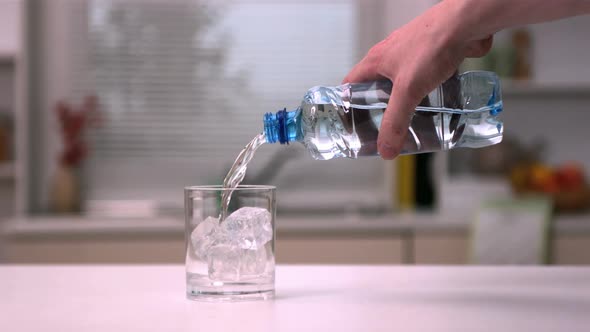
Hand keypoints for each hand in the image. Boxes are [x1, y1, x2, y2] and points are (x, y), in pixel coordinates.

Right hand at [342, 1, 492, 158]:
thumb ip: (396, 121)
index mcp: (376, 60)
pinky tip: (434, 106)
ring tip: (408, 122)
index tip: (349, 122)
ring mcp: (412, 55)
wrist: (466, 23)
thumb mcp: (408, 90)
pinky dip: (425, 94)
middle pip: (376, 86)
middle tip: (381, 128)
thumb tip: (385, 150)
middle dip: (378, 108)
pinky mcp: (433, 56)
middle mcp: (391, 56)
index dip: (347, 103)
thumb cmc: (432, 45)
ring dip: (403, 102)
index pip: (351, 84)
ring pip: (401, 84)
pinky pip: (423, 79)